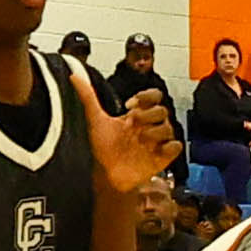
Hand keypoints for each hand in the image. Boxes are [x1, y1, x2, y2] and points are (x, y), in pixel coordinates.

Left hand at [85, 81, 181, 199]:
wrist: (105, 175)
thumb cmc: (101, 150)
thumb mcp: (95, 119)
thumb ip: (87, 96)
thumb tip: (74, 75)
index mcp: (137, 116)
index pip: (154, 96)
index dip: (146, 96)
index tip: (131, 104)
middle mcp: (148, 127)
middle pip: (162, 110)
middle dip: (149, 114)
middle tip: (134, 122)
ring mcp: (156, 142)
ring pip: (169, 127)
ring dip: (156, 130)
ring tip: (141, 139)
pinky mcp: (163, 157)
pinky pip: (176, 146)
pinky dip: (169, 146)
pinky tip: (155, 149)